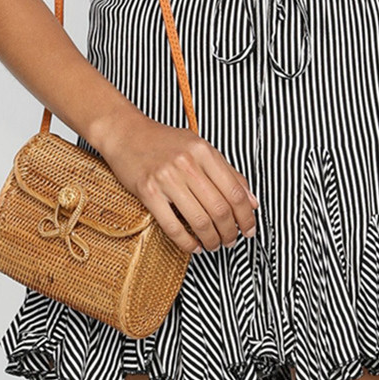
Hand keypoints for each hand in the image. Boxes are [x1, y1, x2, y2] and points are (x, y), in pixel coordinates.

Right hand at [98, 112, 258, 254]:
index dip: (247, 216)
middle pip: (220, 209)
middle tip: (232, 240)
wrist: (126, 133)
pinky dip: (187, 242)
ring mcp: (166, 177)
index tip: (249, 228)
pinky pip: (172, 226)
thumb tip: (252, 200)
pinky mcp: (148, 191)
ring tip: (214, 245)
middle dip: (231, 232)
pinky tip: (194, 246)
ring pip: (200, 220)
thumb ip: (228, 172)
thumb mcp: (200, 148)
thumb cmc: (163, 141)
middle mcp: (187, 163)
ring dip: (212, 240)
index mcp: (204, 151)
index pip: (235, 191)